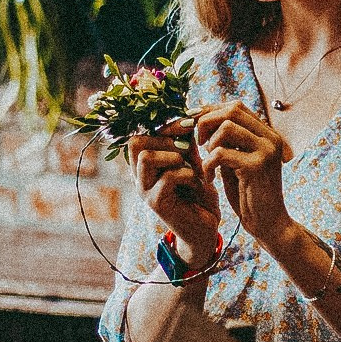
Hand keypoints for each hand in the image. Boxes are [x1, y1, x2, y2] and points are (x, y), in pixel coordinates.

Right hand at [128, 126, 218, 263]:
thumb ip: (184, 141)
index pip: (139, 132)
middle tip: (189, 150)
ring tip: (191, 167)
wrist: (205, 227)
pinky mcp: (156, 203)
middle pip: (135, 142)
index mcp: (143, 163)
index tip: (189, 125)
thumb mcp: (191, 160)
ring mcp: (144, 190)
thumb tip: (188, 115)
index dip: (164, 125)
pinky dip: (188, 175)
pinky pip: (168, 177)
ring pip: (146, 157)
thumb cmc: (197, 192)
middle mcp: (138, 175)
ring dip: (174, 156)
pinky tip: (199, 183)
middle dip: (166, 140)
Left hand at [194, 103, 294, 252]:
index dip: (211, 112)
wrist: (268, 224)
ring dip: (209, 144)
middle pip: (232, 110)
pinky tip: (208, 179)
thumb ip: (227, 141)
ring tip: (207, 162)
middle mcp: (271, 137)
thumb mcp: (236, 161)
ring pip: (227, 127)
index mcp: (267, 133)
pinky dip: (208, 164)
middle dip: (207, 122)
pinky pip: (221, 153)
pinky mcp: (257, 166)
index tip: (193, 126)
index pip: (236, 106)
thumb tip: (200, 118)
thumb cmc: (249, 194)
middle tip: (198, 143)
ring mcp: (266, 150)